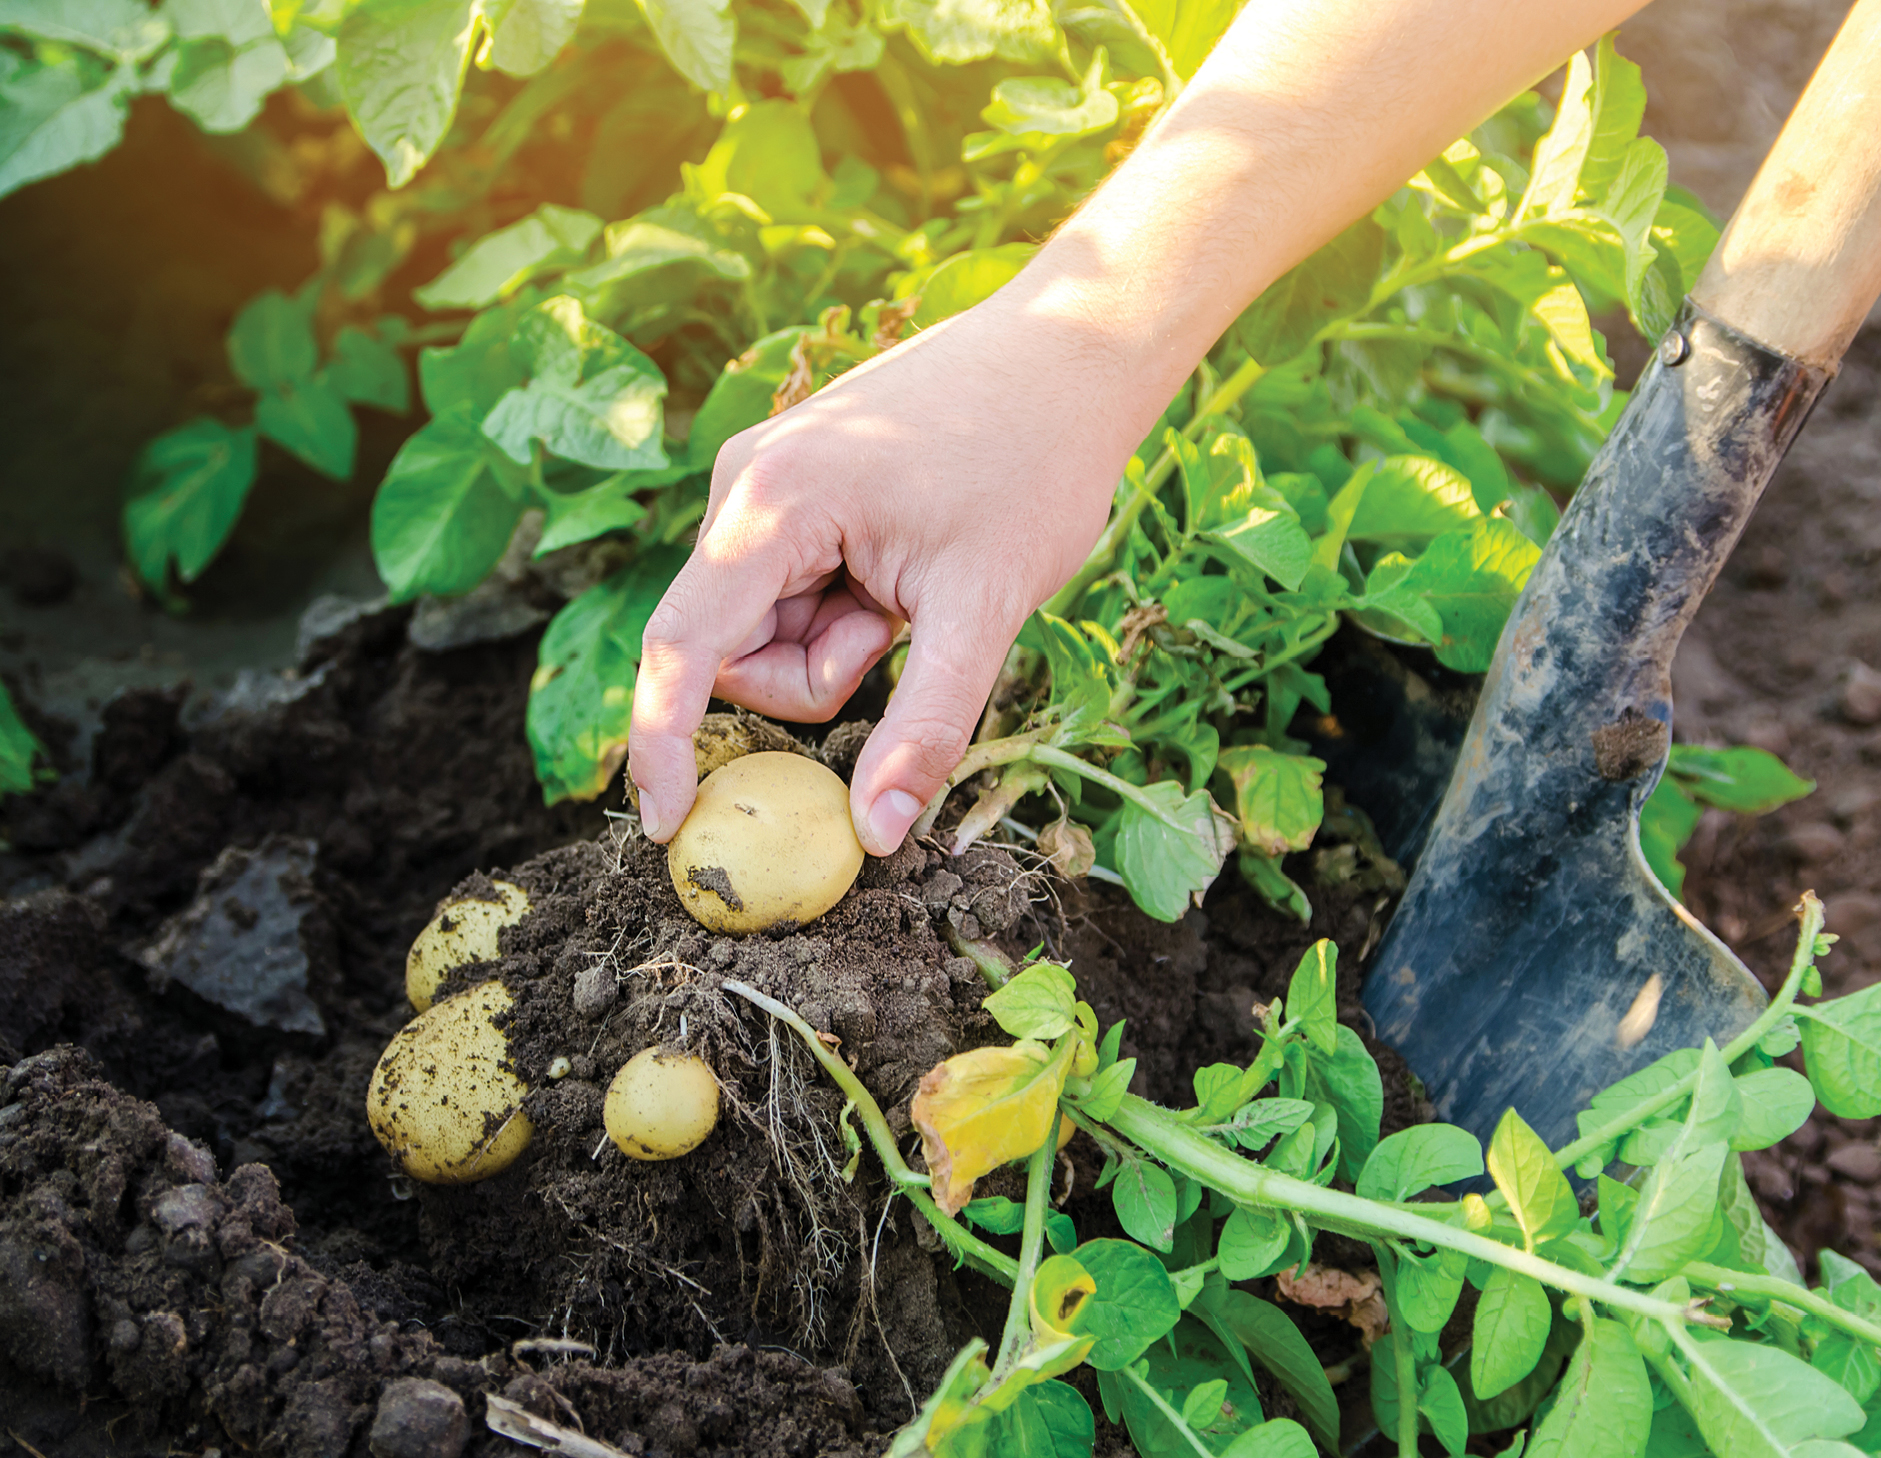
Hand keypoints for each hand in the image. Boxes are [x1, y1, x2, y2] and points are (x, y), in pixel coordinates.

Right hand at [627, 287, 1137, 855]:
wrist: (1071, 353)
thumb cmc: (1035, 464)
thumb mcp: (985, 611)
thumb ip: (926, 728)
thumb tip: (876, 837)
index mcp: (772, 503)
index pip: (681, 647)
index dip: (661, 744)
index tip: (663, 826)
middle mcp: (746, 483)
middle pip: (734, 649)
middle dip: (816, 672)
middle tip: (901, 629)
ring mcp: (766, 480)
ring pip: (766, 625)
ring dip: (836, 639)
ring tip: (914, 586)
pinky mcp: (793, 484)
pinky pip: (790, 588)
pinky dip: (843, 605)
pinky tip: (903, 565)